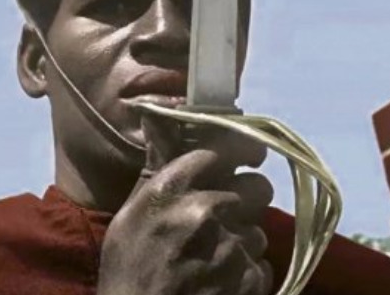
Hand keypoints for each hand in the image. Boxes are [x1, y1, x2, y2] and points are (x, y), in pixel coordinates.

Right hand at [97, 114, 273, 294]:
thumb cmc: (128, 271)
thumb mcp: (131, 214)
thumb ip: (157, 164)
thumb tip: (157, 111)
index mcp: (171, 188)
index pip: (225, 148)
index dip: (242, 150)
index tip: (248, 155)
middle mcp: (204, 210)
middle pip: (257, 187)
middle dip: (246, 201)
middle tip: (227, 217)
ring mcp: (229, 247)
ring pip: (260, 229)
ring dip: (242, 243)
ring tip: (212, 261)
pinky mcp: (247, 281)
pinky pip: (262, 265)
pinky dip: (245, 275)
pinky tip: (218, 283)